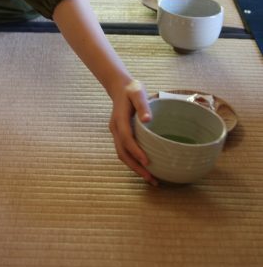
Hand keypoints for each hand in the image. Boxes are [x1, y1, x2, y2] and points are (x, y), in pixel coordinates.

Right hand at [53, 0, 157, 184]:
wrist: (119, 87)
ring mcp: (116, 133)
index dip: (136, 152)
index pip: (127, 140)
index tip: (147, 162)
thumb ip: (143, 105)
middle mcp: (115, 129)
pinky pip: (124, 151)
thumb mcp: (138, 92)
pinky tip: (145, 167)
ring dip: (134, 168)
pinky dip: (133, 161)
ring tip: (150, 179)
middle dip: (136, 167)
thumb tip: (148, 120)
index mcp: (120, 120)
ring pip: (122, 155)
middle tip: (151, 179)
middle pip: (123, 153)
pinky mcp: (120, 135)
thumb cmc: (131, 89)